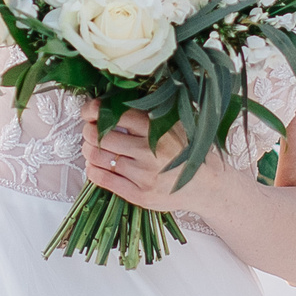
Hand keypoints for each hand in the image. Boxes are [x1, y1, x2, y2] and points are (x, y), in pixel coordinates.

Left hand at [81, 101, 202, 214]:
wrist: (207, 186)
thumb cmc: (188, 153)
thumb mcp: (176, 126)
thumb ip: (152, 114)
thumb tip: (118, 101)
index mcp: (159, 130)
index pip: (117, 114)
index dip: (96, 111)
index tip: (89, 111)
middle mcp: (150, 152)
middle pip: (102, 136)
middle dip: (89, 131)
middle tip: (89, 131)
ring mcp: (144, 175)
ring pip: (99, 157)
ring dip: (88, 150)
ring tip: (91, 148)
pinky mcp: (139, 194)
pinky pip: (104, 179)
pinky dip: (92, 170)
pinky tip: (94, 166)